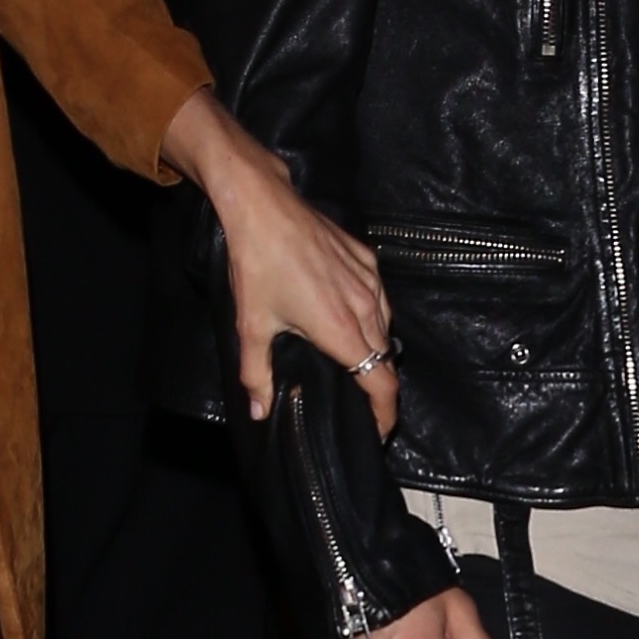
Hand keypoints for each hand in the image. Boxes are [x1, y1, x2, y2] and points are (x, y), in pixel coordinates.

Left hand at [160, 87, 394, 427]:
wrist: (263, 206)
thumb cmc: (256, 265)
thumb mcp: (252, 326)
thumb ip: (257, 374)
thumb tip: (260, 412)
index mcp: (341, 330)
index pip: (382, 383)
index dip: (385, 414)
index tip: (378, 431)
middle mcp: (365, 306)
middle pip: (386, 359)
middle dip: (378, 384)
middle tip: (358, 400)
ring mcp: (370, 280)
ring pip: (385, 327)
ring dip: (375, 348)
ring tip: (353, 360)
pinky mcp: (367, 259)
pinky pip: (379, 298)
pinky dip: (372, 315)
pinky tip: (349, 316)